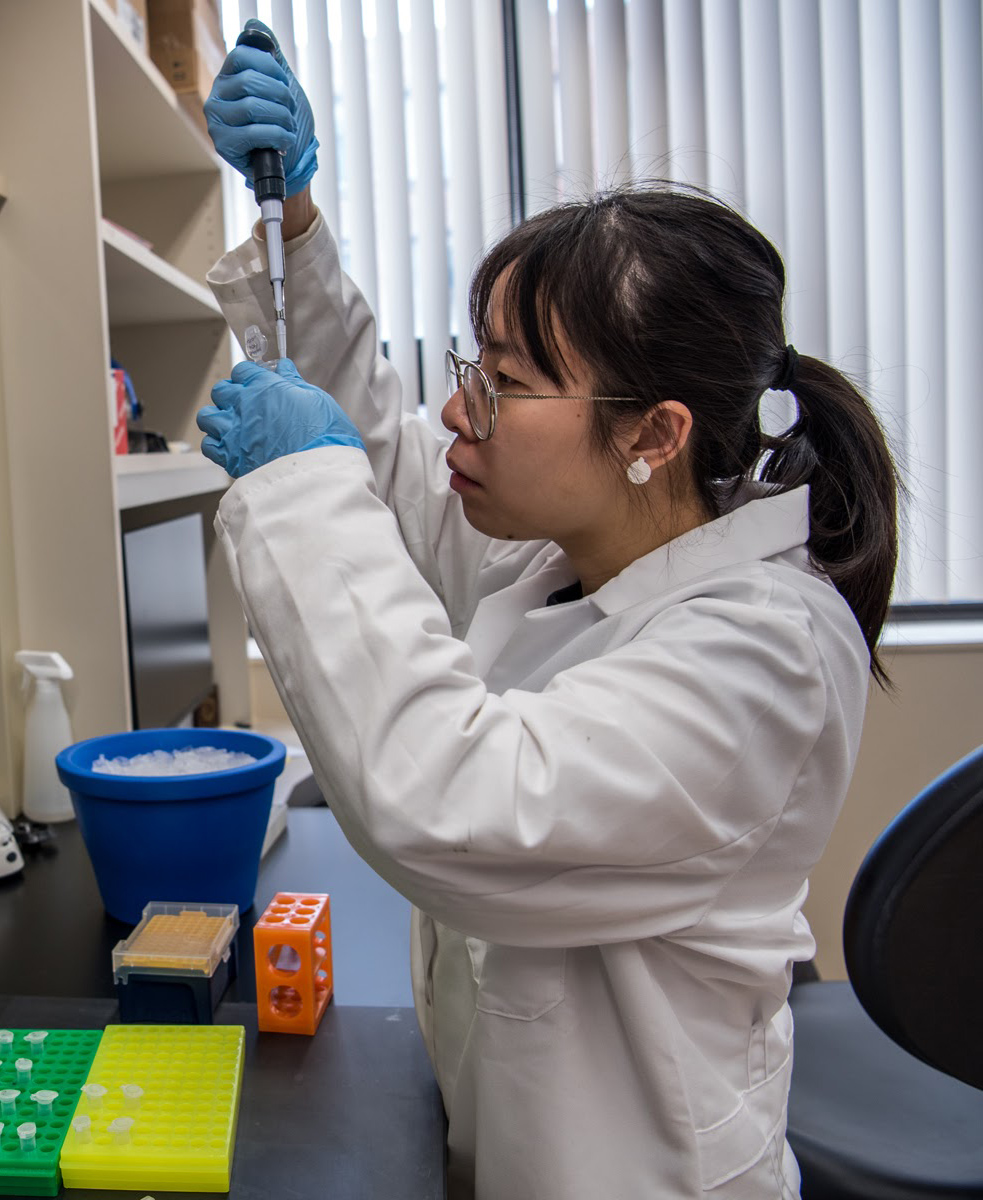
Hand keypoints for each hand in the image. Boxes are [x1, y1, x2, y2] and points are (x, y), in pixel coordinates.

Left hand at [198, 359, 364, 477]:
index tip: (255, 381)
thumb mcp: (316, 400)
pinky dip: (215, 444)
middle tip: (243, 402)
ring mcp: (234, 432)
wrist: (317, 473)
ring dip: (217, 418)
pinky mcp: (231, 458)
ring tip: (232, 424)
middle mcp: (243, 406)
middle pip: (221, 391)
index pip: (243, 371)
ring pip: (207, 417)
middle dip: (230, 394)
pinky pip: (209, 446)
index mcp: (263, 387)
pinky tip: (230, 446)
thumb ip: (294, 383)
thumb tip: (284, 369)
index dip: (249, 375)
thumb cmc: (323, 435)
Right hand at [204, 19, 317, 196]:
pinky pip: (254, 132)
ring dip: (281, 117)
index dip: (270, 67)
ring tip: (289, 127)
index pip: (241, 56)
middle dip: (281, 96)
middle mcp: (216, 98)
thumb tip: (254, 24)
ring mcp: (217, 122)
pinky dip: (277, 135)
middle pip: (250, 82)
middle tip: (291, 111)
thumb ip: (270, 57)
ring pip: (253, 107)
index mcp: (227, 79)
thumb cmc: (283, 124)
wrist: (291, 165)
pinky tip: (285, 140)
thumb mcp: (281, 86)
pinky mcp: (223, 145)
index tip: (285, 83)